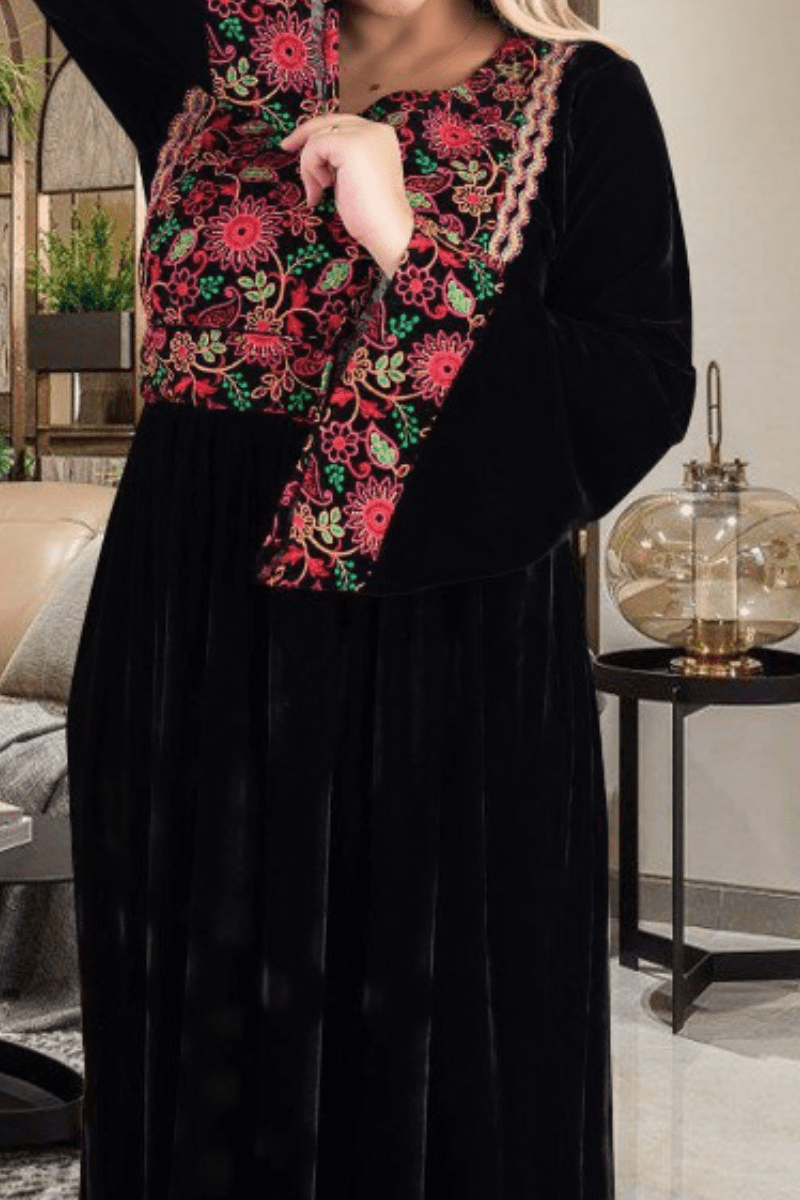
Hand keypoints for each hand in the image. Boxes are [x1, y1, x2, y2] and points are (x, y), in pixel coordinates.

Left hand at [279, 114, 414, 277]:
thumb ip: (341, 159)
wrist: (386, 230)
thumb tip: (315, 152)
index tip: (295, 144)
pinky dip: (310, 169)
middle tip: (286, 147)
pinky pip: (315, 147)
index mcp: (380, 136)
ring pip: (319, 136)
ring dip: (310, 165)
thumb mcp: (353, 177)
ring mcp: (364, 134)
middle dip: (305, 137)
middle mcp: (375, 129)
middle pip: (328, 122)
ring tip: (318, 192)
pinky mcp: (350, 145)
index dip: (318, 132)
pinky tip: (321, 190)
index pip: (342, 124)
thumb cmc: (370, 214)